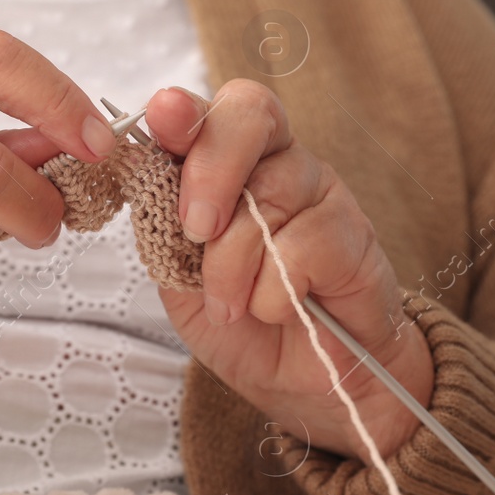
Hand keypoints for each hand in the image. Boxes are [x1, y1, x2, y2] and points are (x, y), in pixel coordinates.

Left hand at [146, 82, 432, 461]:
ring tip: (231, 305)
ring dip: (232, 265)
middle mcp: (278, 162)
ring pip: (265, 196)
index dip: (184, 111)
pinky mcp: (354, 234)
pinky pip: (300, 247)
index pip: (211, 109)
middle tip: (195, 229)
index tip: (162, 118)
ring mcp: (321, 192)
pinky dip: (271, 294)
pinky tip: (276, 311)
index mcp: (231, 163)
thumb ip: (161, 225)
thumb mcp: (181, 277)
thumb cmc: (245, 324)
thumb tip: (140, 175)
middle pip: (248, 114)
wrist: (306, 384)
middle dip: (210, 169)